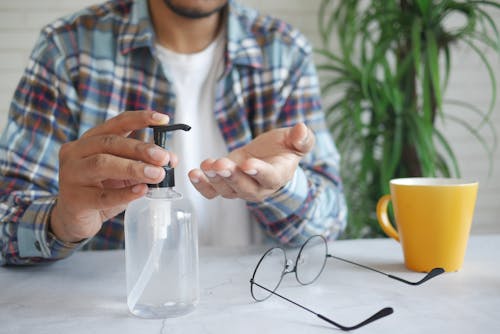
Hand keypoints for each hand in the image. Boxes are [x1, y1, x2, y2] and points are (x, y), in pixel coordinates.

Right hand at [50, 110, 177, 242]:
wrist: (75, 219)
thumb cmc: (101, 190)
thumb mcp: (125, 173)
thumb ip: (144, 163)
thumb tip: (171, 159)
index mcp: (90, 140)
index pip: (116, 123)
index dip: (140, 119)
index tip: (163, 119)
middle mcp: (76, 152)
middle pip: (109, 143)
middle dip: (140, 149)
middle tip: (163, 157)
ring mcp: (71, 175)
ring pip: (102, 164)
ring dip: (134, 167)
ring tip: (157, 174)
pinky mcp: (74, 199)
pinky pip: (102, 196)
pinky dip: (125, 193)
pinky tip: (142, 190)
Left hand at [188, 123, 313, 201]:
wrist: (270, 157)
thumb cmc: (283, 149)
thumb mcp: (296, 141)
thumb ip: (302, 138)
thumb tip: (302, 129)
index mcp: (278, 175)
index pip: (269, 177)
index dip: (258, 172)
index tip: (247, 164)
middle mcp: (259, 187)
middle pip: (245, 188)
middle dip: (231, 177)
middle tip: (221, 165)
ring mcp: (240, 188)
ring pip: (227, 190)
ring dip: (214, 179)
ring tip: (206, 166)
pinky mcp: (225, 184)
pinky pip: (212, 192)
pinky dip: (201, 185)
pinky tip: (194, 174)